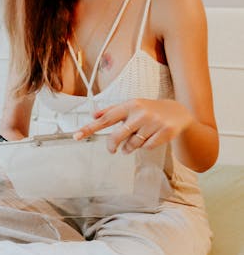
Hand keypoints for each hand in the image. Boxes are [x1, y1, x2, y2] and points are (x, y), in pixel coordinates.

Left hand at [73, 98, 194, 153]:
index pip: (106, 118)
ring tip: (132, 144)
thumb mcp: (131, 106)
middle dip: (112, 145)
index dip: (90, 128)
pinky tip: (149, 139)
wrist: (177, 112)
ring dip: (129, 148)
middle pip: (118, 136)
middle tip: (111, 150)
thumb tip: (93, 114)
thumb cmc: (148, 109)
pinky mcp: (165, 132)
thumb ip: (111, 110)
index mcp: (130, 105)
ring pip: (133, 144)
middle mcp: (141, 112)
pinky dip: (145, 146)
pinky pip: (147, 147)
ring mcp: (154, 122)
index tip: (77, 136)